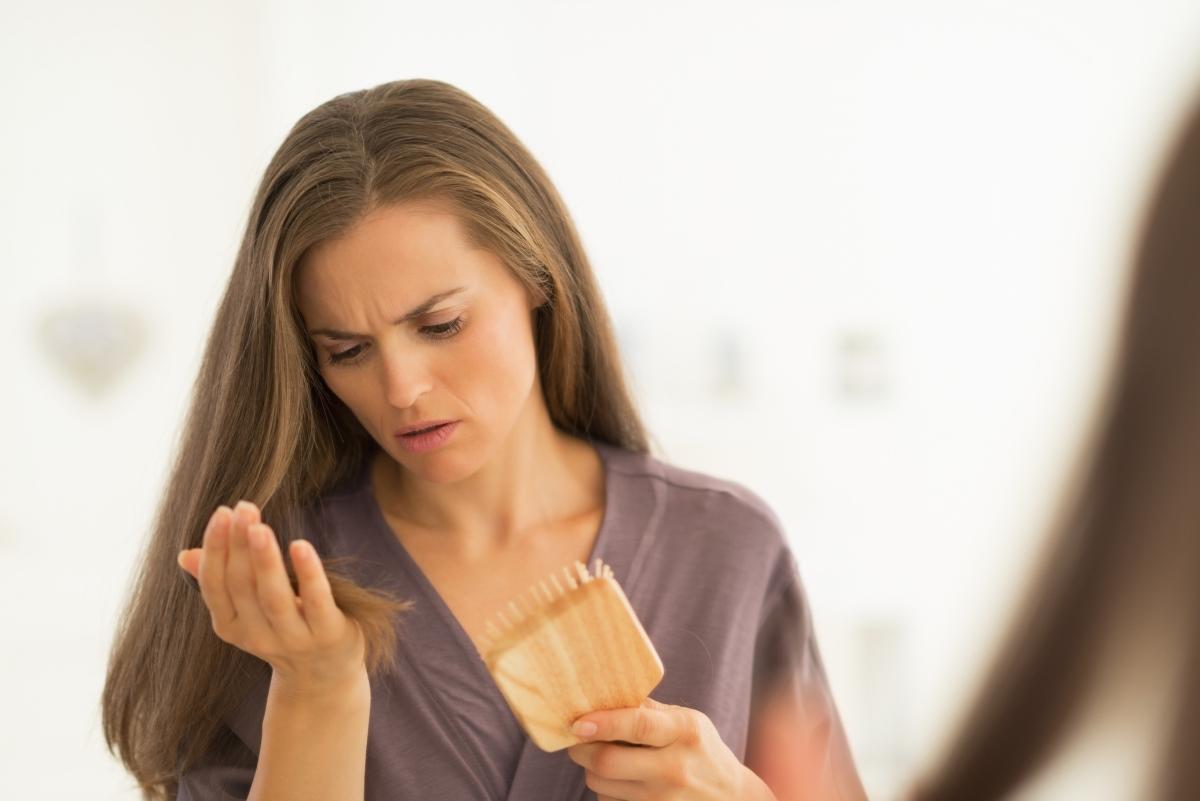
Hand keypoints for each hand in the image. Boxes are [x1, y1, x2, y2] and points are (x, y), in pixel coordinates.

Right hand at [177, 500, 367, 695]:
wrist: (325, 678)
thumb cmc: (285, 628)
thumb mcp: (249, 610)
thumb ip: (222, 581)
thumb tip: (184, 555)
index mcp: (232, 626)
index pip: (215, 586)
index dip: (215, 549)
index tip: (222, 512)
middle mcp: (258, 637)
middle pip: (242, 586)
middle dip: (239, 545)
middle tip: (243, 508)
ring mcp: (294, 639)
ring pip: (273, 598)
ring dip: (264, 561)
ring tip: (259, 527)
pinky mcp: (328, 635)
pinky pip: (316, 602)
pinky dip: (308, 574)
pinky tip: (300, 545)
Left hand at [566, 697, 774, 800]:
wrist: (730, 798)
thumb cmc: (701, 751)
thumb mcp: (688, 721)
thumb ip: (649, 711)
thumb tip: (603, 696)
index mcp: (685, 733)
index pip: (638, 726)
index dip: (603, 723)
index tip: (577, 723)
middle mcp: (675, 768)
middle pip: (608, 761)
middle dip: (581, 749)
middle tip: (578, 739)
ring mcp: (664, 800)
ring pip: (602, 785)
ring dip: (593, 770)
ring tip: (607, 759)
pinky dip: (606, 791)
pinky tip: (622, 781)